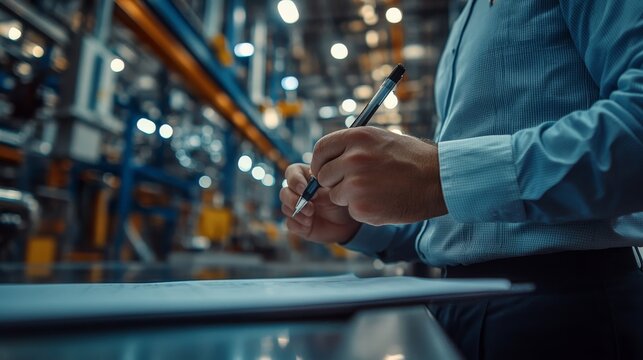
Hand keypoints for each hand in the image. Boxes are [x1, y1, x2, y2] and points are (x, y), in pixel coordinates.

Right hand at [279, 164, 360, 243]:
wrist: (347, 224)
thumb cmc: (342, 202)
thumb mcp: (336, 193)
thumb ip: (323, 191)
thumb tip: (311, 193)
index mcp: (306, 178)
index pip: (292, 173)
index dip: (294, 180)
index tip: (303, 189)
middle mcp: (298, 192)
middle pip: (284, 192)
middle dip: (293, 200)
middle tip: (310, 208)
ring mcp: (296, 208)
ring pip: (285, 208)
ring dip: (297, 213)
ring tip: (311, 216)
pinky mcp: (297, 223)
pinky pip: (290, 223)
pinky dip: (298, 225)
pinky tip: (309, 225)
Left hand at [311, 126, 446, 224]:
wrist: (438, 180)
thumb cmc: (412, 159)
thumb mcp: (381, 139)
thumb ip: (353, 147)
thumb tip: (329, 158)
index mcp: (357, 137)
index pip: (320, 150)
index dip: (320, 162)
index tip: (324, 170)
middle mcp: (353, 158)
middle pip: (323, 175)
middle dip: (334, 182)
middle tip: (355, 184)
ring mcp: (356, 184)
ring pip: (335, 195)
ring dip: (349, 197)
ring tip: (376, 190)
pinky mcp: (361, 207)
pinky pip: (351, 210)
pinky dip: (363, 210)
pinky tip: (383, 201)